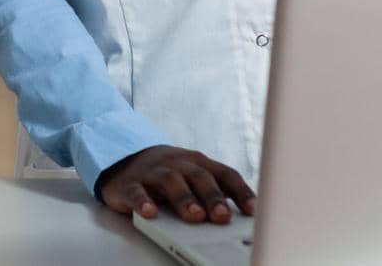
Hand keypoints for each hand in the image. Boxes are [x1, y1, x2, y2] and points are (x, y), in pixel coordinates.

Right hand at [97, 145, 254, 224]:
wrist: (128, 161)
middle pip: (199, 176)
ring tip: (194, 216)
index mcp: (199, 164)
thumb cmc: (171, 175)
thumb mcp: (194, 180)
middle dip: (212, 197)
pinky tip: (150, 212)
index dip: (240, 191)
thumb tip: (242, 220)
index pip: (225, 174)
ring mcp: (154, 172)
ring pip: (171, 181)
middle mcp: (179, 164)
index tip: (253, 210)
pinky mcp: (131, 184)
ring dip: (184, 198)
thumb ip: (214, 194)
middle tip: (222, 216)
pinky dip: (143, 201)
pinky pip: (137, 191)